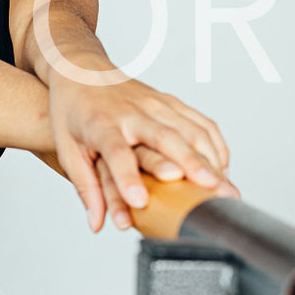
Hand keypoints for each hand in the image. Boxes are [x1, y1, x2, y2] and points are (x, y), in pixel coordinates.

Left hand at [47, 71, 239, 232]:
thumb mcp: (68, 150)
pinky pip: (200, 122)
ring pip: (190, 129)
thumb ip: (85, 188)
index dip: (127, 177)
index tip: (140, 203)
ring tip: (225, 187)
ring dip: (211, 157)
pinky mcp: (170, 101)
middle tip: (210, 190)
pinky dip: (215, 145)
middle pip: (164, 137)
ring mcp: (155, 104)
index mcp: (101, 124)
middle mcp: (131, 112)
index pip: (117, 152)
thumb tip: (97, 226)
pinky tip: (222, 169)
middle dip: (189, 163)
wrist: (80, 69)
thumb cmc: (73, 113)